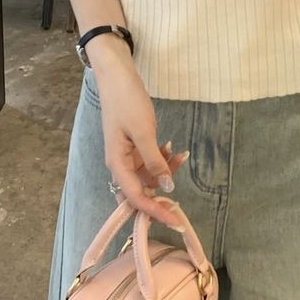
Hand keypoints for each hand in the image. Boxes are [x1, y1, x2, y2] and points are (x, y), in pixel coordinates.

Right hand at [93, 66, 189, 230]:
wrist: (117, 77)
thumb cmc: (127, 102)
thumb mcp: (144, 132)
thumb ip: (155, 161)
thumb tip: (167, 188)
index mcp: (117, 164)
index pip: (136, 198)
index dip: (156, 212)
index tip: (176, 222)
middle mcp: (120, 164)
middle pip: (141, 191)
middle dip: (162, 194)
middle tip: (182, 192)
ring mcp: (126, 155)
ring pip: (148, 176)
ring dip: (165, 171)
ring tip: (180, 155)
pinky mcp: (133, 146)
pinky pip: (149, 162)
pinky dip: (162, 158)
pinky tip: (171, 148)